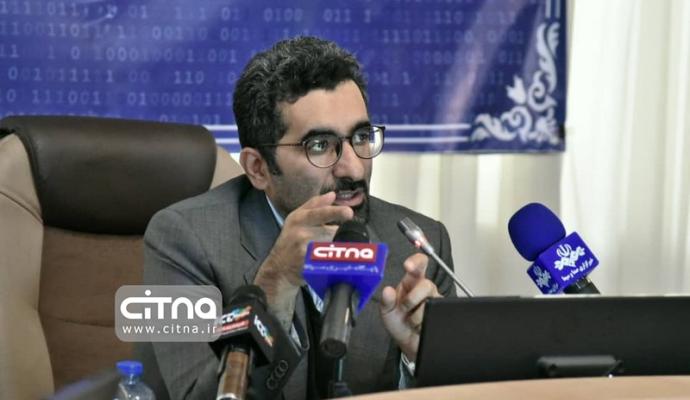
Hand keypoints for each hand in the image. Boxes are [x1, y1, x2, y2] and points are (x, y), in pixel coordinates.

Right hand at [254, 192, 352, 326]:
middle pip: (333, 232)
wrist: (278, 269)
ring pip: (333, 246)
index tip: (349, 213)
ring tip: (325, 252)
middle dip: (338, 236)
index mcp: (299, 219)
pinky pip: (330, 261)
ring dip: (337, 249)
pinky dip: (334, 262)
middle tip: (330, 242)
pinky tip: (326, 262)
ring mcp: (304, 251)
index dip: (336, 212)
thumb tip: (332, 195)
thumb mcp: (296, 219)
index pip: (320, 213)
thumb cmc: (289, 241)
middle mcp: (301, 233)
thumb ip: (315, 205)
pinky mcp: (309, 267)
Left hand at [380, 253, 440, 361]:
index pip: (418, 265)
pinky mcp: (441, 314)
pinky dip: (423, 323)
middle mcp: (424, 289)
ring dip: (417, 315)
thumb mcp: (387, 312)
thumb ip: (386, 301)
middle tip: (404, 308)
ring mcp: (435, 301)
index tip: (408, 266)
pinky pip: (436, 315)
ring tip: (411, 321)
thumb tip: (387, 291)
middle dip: (413, 298)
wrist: (409, 343)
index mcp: (410, 283)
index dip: (416, 262)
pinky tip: (419, 326)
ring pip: (431, 302)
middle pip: (426, 284)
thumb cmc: (399, 323)